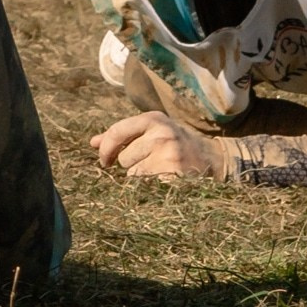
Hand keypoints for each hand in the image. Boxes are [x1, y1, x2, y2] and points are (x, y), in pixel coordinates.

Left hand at [90, 112, 223, 182]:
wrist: (213, 159)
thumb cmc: (176, 144)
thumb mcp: (152, 132)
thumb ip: (123, 136)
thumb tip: (93, 143)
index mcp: (153, 119)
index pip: (117, 132)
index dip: (106, 149)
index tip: (105, 161)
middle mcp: (161, 134)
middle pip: (125, 158)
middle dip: (131, 165)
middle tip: (148, 164)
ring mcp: (169, 154)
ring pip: (135, 174)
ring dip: (141, 177)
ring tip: (159, 171)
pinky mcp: (175, 174)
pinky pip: (147, 186)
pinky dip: (151, 187)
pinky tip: (164, 181)